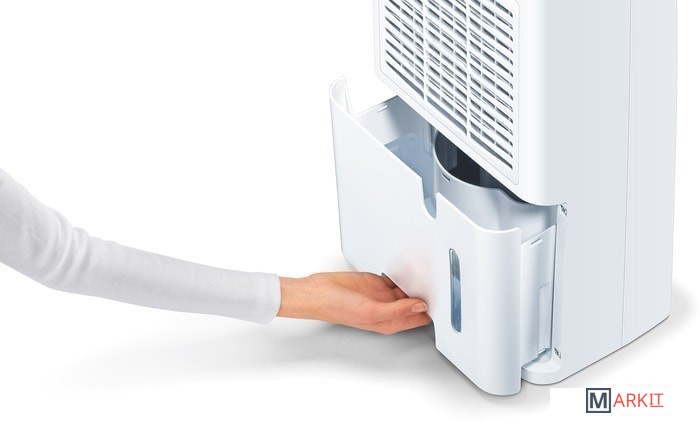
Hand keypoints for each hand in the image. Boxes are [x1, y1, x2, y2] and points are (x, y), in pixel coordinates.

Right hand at [277, 272, 430, 333]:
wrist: (317, 292)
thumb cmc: (337, 308)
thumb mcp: (370, 312)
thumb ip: (397, 310)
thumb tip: (420, 306)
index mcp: (390, 321)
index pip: (419, 317)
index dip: (432, 309)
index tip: (443, 298)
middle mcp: (389, 309)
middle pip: (416, 301)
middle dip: (427, 292)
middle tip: (440, 279)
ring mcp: (382, 294)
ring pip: (408, 288)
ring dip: (417, 281)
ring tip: (430, 270)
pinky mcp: (376, 281)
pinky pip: (396, 276)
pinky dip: (404, 272)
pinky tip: (412, 266)